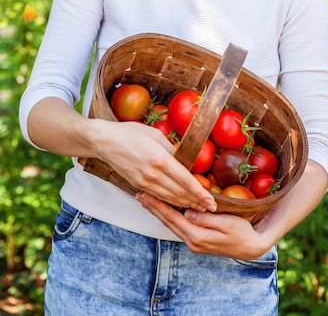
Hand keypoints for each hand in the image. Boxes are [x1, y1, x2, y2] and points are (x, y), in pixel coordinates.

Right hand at [91, 119, 216, 212]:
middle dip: (196, 201)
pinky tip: (179, 203)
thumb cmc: (130, 133)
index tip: (211, 200)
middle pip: (180, 193)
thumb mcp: (156, 134)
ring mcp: (144, 182)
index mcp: (160, 159)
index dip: (200, 192)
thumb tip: (187, 160)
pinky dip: (171, 201)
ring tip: (199, 207)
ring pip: (169, 198)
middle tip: (210, 207)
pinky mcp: (137, 185)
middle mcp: (153, 174)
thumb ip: (173, 149)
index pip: (185, 180)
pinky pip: (158, 196)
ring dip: (185, 204)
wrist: (104, 142)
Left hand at [137, 193, 273, 258]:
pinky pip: (179, 227)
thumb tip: (188, 212)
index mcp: (198, 236)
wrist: (252, 247)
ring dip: (159, 212)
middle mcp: (192, 242)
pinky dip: (169, 217)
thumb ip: (207, 219)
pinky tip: (164, 210)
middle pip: (168, 222)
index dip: (158, 205)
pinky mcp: (197, 241)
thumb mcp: (228, 222)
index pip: (173, 218)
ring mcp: (194, 243)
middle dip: (153, 208)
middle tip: (139, 194)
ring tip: (147, 201)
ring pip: (172, 225)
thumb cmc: (242, 231)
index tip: (146, 194)